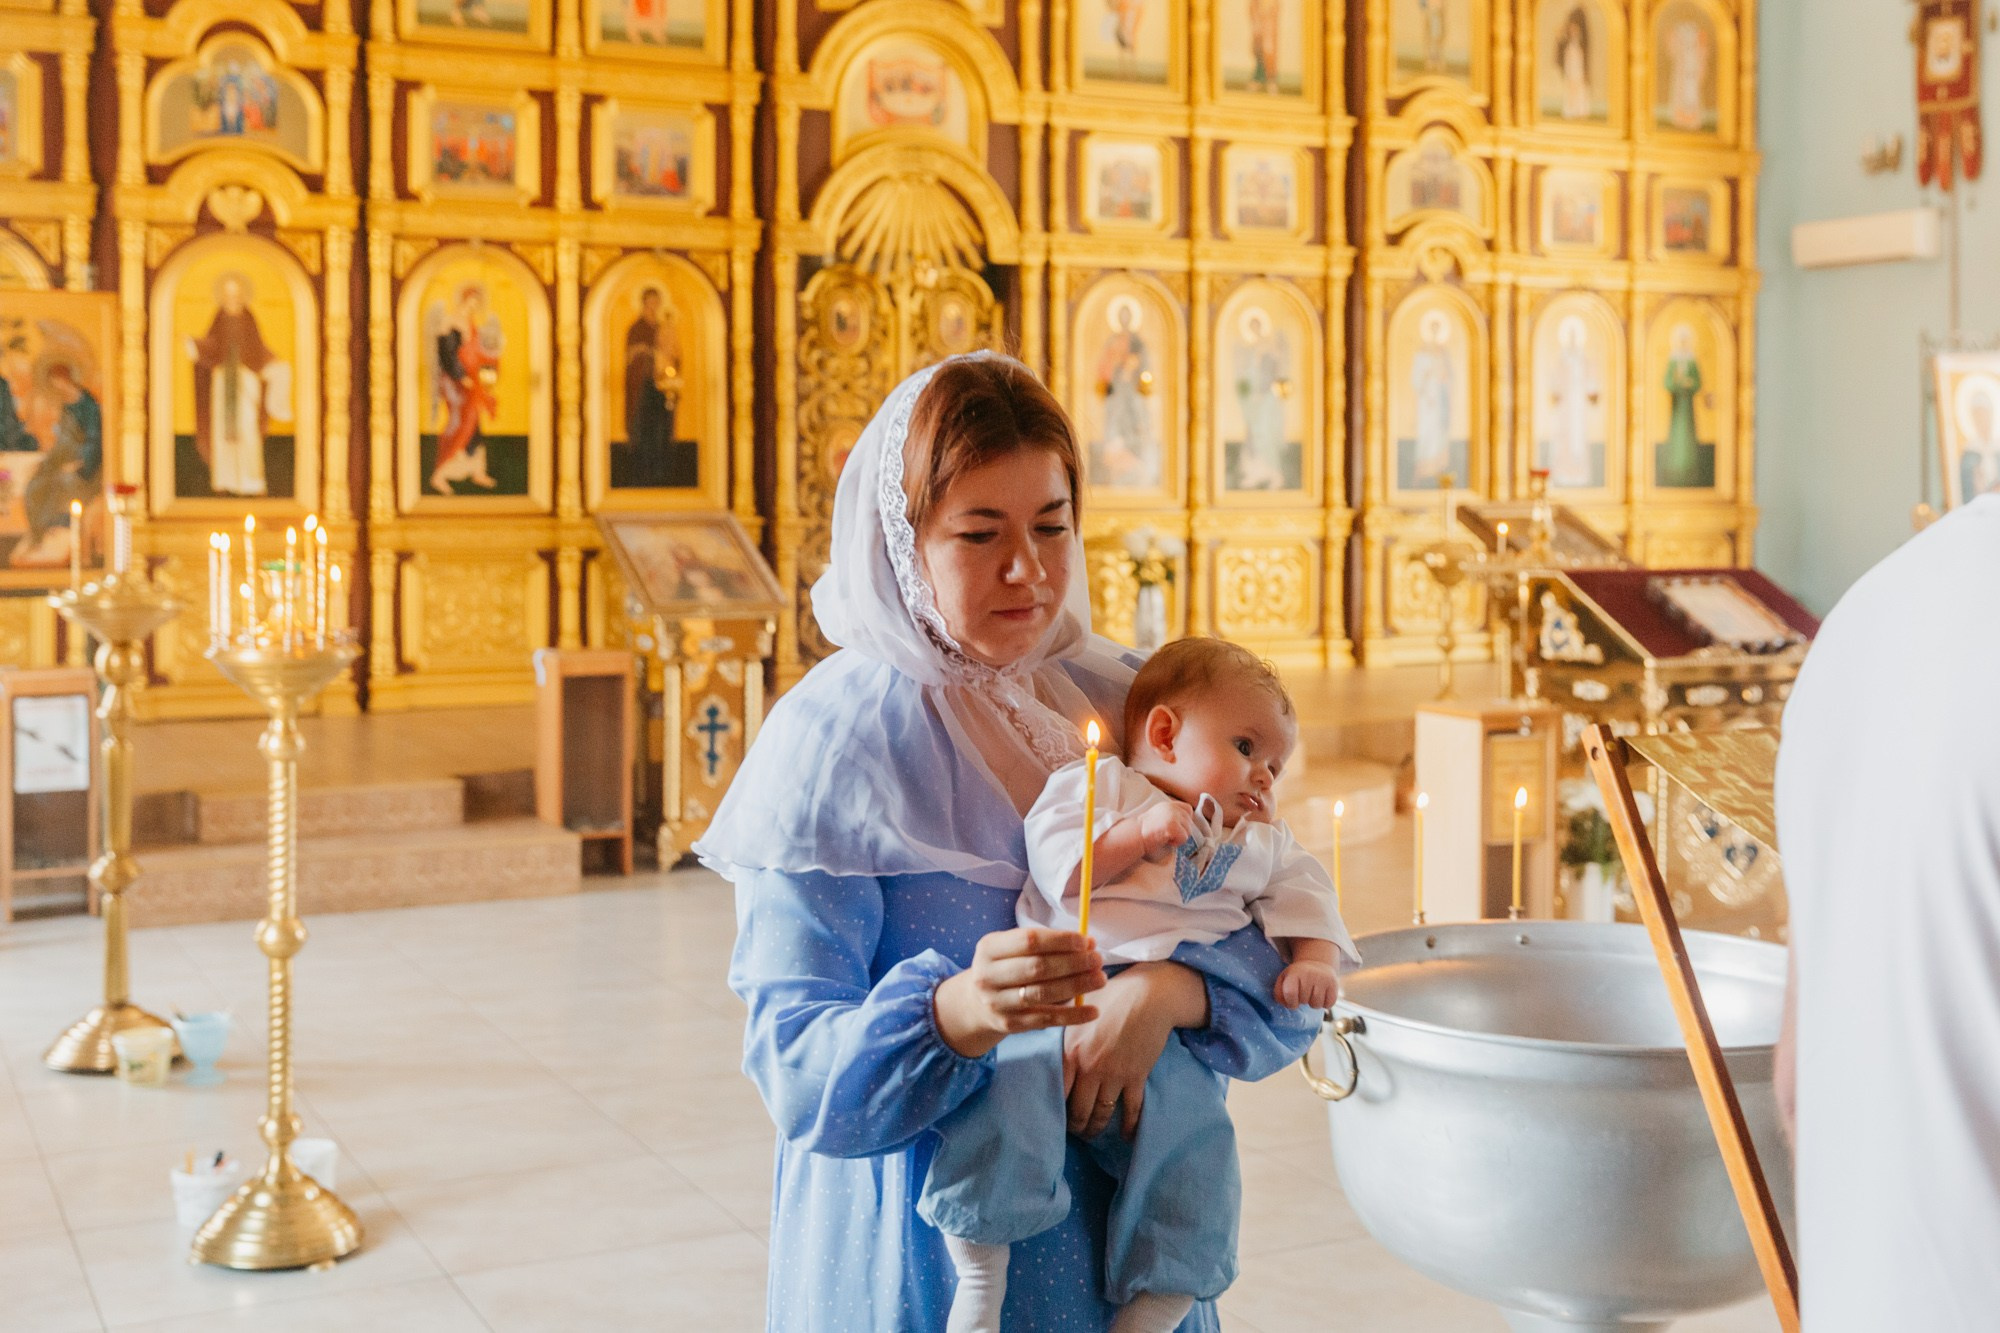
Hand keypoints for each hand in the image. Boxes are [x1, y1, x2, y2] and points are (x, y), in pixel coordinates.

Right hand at [933, 928, 1105, 1059]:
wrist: (975, 1003)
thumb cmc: (1005, 967)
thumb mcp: (1011, 948)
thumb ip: (1046, 943)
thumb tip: (1087, 943)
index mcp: (989, 948)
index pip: (1029, 940)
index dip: (1060, 940)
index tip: (1085, 941)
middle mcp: (988, 976)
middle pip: (1037, 968)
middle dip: (1073, 963)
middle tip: (1097, 960)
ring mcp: (998, 1002)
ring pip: (1043, 994)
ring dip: (1077, 986)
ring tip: (1100, 979)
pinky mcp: (1010, 1024)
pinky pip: (1046, 1020)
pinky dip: (1072, 1016)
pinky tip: (1092, 1011)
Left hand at [1062, 961, 1207, 1140]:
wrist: (1149, 994)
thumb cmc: (1111, 996)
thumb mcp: (1078, 1009)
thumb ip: (1062, 1026)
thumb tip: (1043, 1027)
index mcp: (1071, 1051)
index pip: (1057, 1091)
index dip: (1055, 1109)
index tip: (1054, 1116)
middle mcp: (1090, 1067)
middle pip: (1078, 1109)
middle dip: (1076, 1126)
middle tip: (1074, 1131)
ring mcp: (1114, 1074)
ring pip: (1102, 1113)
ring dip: (1096, 1127)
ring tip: (1093, 1133)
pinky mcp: (1136, 1076)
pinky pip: (1132, 1109)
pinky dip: (1130, 1125)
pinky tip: (1127, 1135)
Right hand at [1137, 800, 1194, 854]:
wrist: (1134, 836)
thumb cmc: (1145, 831)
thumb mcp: (1159, 816)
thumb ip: (1172, 815)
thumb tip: (1186, 823)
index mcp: (1168, 805)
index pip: (1188, 809)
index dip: (1185, 820)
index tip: (1176, 827)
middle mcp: (1172, 808)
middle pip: (1189, 822)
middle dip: (1181, 831)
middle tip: (1166, 834)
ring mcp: (1173, 816)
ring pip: (1188, 831)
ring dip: (1178, 838)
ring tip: (1165, 837)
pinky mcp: (1173, 826)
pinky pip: (1184, 838)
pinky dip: (1176, 843)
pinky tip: (1165, 840)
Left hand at [1274, 960, 1339, 1009]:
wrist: (1317, 964)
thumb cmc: (1297, 977)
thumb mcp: (1284, 980)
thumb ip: (1279, 993)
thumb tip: (1285, 1004)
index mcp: (1294, 973)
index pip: (1290, 994)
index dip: (1290, 1003)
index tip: (1292, 1001)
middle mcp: (1309, 974)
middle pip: (1303, 1001)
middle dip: (1302, 1001)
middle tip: (1304, 991)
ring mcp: (1322, 979)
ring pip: (1316, 1005)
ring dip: (1313, 1003)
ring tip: (1312, 993)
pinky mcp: (1333, 984)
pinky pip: (1328, 1004)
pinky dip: (1325, 1003)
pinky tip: (1322, 994)